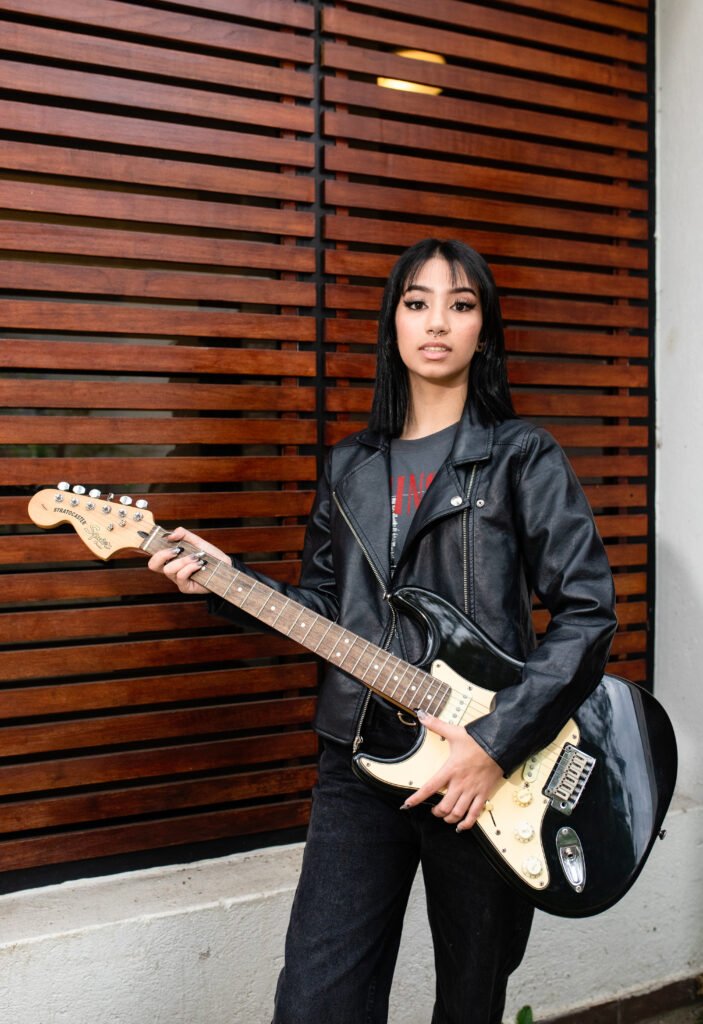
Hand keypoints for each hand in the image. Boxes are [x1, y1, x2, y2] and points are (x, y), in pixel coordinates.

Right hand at [147, 527, 229, 595]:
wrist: (224, 566)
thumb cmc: (209, 555)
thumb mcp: (196, 541)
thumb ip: (183, 534)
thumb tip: (170, 535)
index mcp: (171, 559)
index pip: (154, 555)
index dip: (150, 549)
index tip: (157, 539)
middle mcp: (172, 569)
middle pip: (153, 565)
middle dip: (163, 555)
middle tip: (177, 550)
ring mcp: (177, 580)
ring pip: (169, 570)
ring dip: (183, 560)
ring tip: (197, 557)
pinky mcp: (185, 587)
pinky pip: (181, 576)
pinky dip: (190, 567)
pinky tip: (199, 564)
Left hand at [401, 710, 502, 830]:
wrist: (500, 743)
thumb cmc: (477, 739)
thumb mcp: (454, 731)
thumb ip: (436, 724)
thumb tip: (422, 715)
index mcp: (451, 769)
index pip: (430, 787)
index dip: (417, 798)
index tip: (408, 804)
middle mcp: (460, 783)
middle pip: (445, 806)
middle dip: (437, 812)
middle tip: (434, 810)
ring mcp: (472, 790)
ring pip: (458, 813)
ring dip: (449, 818)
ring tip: (446, 816)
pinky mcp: (484, 794)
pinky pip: (475, 814)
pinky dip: (467, 823)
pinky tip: (461, 826)